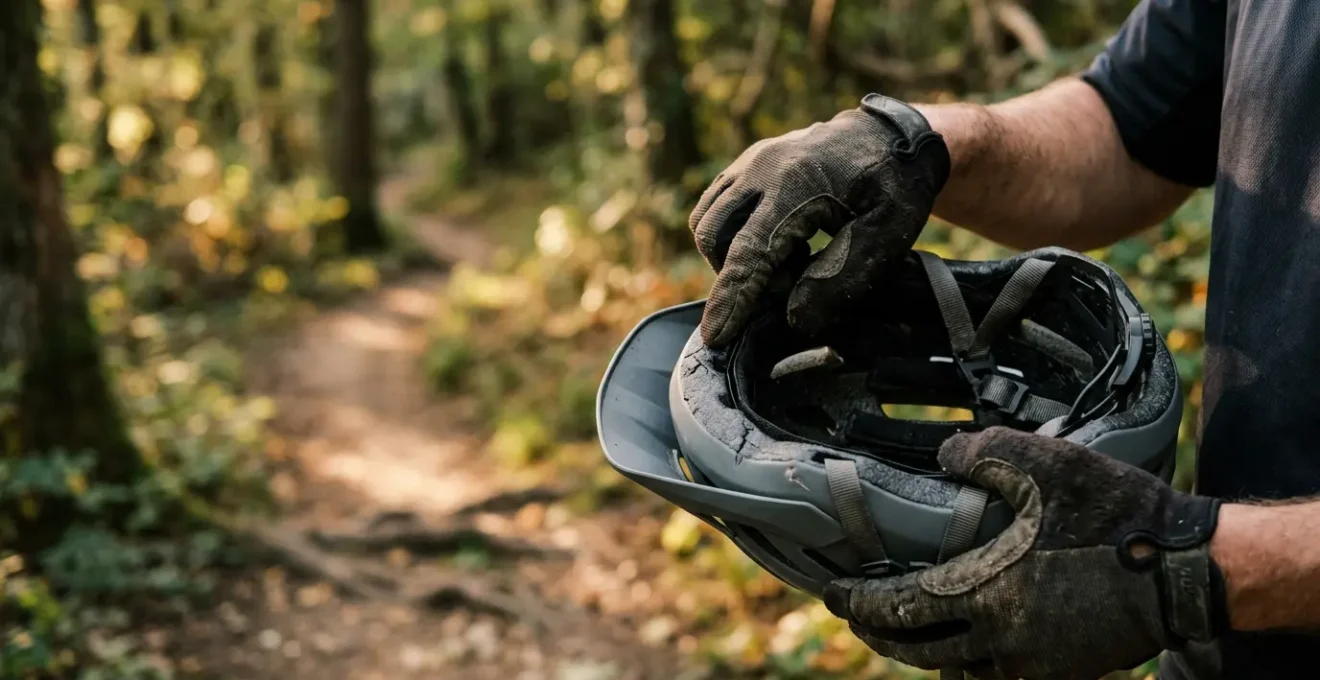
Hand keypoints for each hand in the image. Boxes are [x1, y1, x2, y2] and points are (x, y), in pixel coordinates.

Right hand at [689, 94, 949, 346]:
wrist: (895, 137)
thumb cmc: (895, 187)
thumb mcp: (885, 236)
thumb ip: (841, 278)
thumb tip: (795, 318)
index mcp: (797, 185)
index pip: (749, 251)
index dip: (732, 298)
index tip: (715, 337)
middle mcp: (762, 167)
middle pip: (715, 236)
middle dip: (738, 275)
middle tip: (790, 284)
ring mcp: (750, 161)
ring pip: (707, 221)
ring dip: (733, 256)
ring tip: (788, 261)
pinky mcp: (747, 165)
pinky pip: (716, 207)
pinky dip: (734, 236)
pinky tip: (778, 243)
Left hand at [824, 427, 1225, 679]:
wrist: (1186, 569)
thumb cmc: (1115, 513)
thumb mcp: (1044, 465)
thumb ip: (983, 454)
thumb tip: (945, 453)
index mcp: (985, 592)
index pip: (896, 608)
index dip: (856, 602)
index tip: (831, 593)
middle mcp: (1000, 638)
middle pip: (916, 648)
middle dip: (879, 632)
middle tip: (857, 613)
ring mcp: (1033, 663)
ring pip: (955, 668)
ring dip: (923, 649)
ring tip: (907, 626)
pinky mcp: (1063, 671)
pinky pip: (997, 676)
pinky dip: (969, 661)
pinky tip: (969, 639)